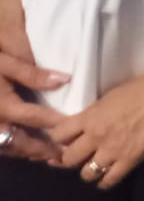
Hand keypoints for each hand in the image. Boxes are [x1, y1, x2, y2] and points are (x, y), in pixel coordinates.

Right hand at [0, 0, 68, 161]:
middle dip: (37, 149)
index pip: (31, 118)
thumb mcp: (7, 51)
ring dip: (24, 149)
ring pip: (3, 143)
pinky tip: (27, 140)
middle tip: (62, 154)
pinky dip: (11, 142)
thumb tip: (63, 82)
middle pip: (14, 141)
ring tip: (48, 152)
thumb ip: (32, 71)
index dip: (53, 126)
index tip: (73, 131)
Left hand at [50, 67, 143, 189]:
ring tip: (96, 164)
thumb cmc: (142, 87)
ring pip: (86, 173)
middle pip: (68, 158)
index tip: (66, 139)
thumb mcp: (111, 96)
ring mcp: (113, 150)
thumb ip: (95, 114)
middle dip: (71, 157)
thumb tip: (86, 126)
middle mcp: (96, 136)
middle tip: (80, 154)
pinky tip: (108, 174)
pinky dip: (105, 180)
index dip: (60, 139)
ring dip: (89, 170)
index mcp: (90, 116)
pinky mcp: (130, 160)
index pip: (59, 135)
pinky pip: (109, 180)